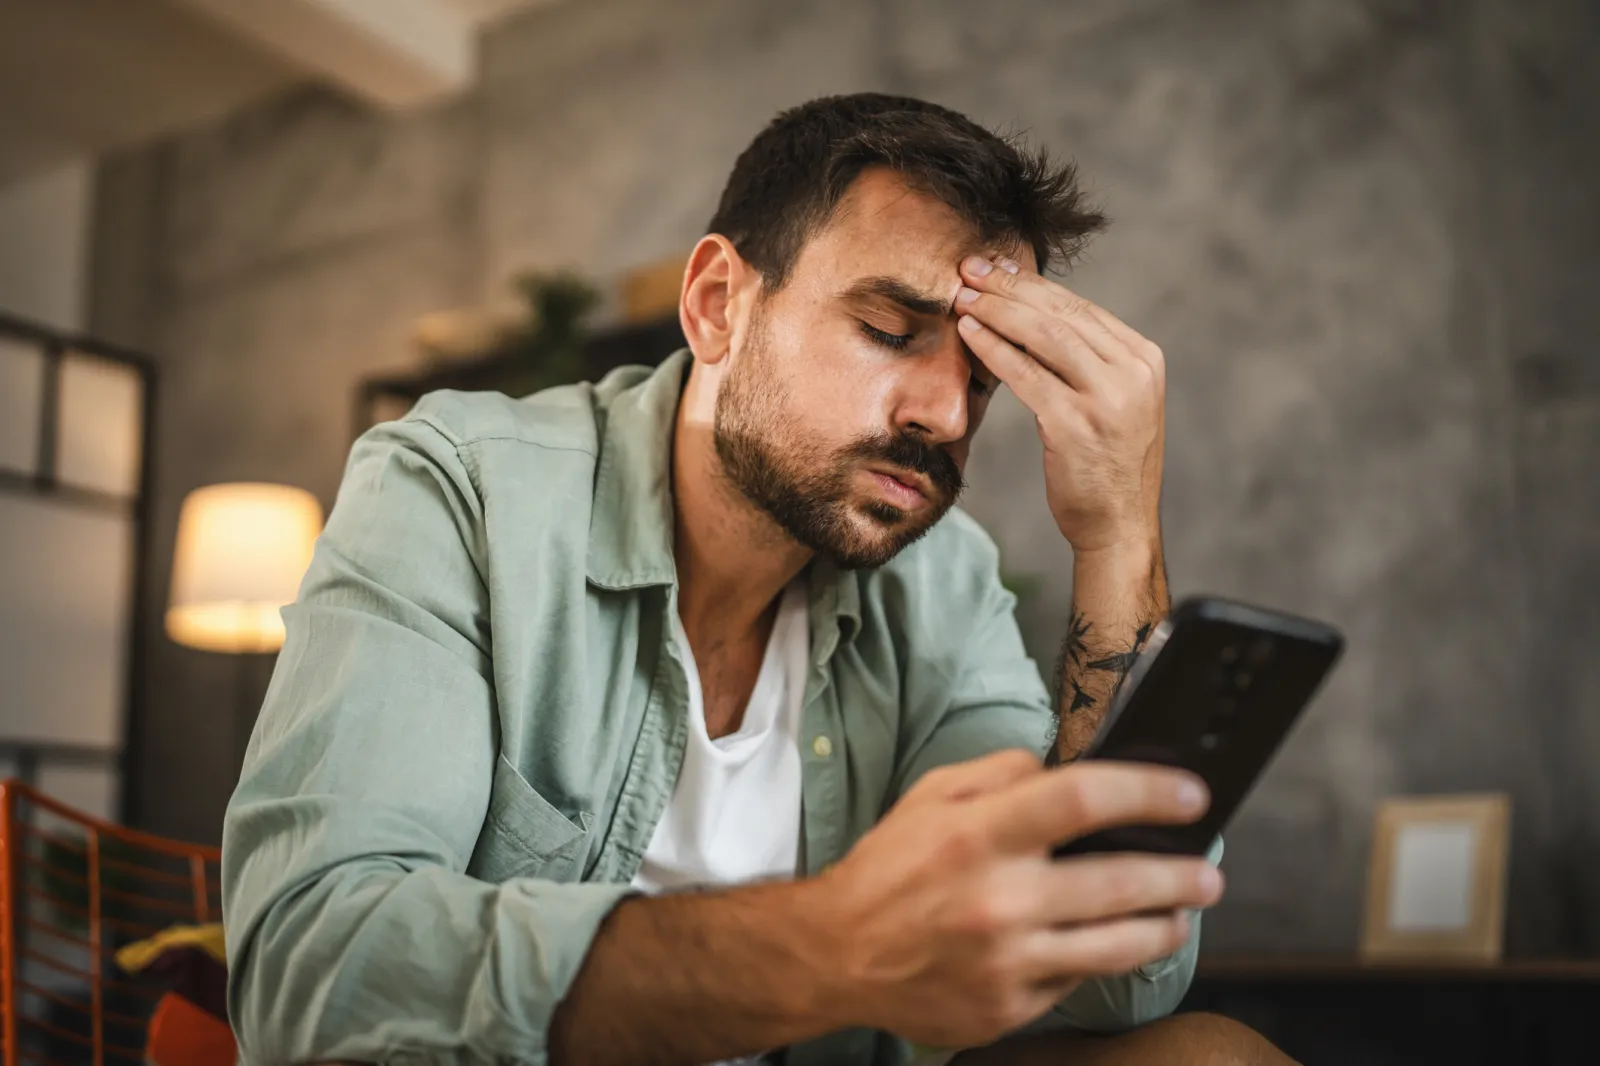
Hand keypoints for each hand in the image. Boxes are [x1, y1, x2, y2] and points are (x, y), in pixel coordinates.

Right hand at [816, 750, 1222, 1049]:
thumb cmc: (888, 870)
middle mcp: (999, 900)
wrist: (837, 955)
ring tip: (1182, 913)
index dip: (1147, 792)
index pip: (1081, 801)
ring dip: (1164, 926)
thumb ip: (999, 773)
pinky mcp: (1008, 1008)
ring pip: (1117, 945)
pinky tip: (1107, 945)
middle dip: (1180, 874)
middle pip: (1119, 881)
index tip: (1190, 795)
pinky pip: (1074, 980)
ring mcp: (1007, 962)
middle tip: (1208, 870)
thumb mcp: (930, 795)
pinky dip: (1097, 960)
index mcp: (978, 835)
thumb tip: (1061, 769)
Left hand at [956, 257, 1165, 553]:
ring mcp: (1108, 400)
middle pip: (1062, 314)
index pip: (1080, 308)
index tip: (995, 268)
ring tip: (962, 297)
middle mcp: (1133, 374)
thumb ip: (1088, 362)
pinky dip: (995, 350)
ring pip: (1046, 336)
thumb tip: (1031, 315)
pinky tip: (969, 334)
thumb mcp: (1113, 403)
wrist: (1119, 527)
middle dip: (1010, 288)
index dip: (1032, 285)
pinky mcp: (1077, 425)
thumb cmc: (1104, 466)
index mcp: (1144, 360)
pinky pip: (1027, 375)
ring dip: (998, 311)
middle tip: (969, 270)